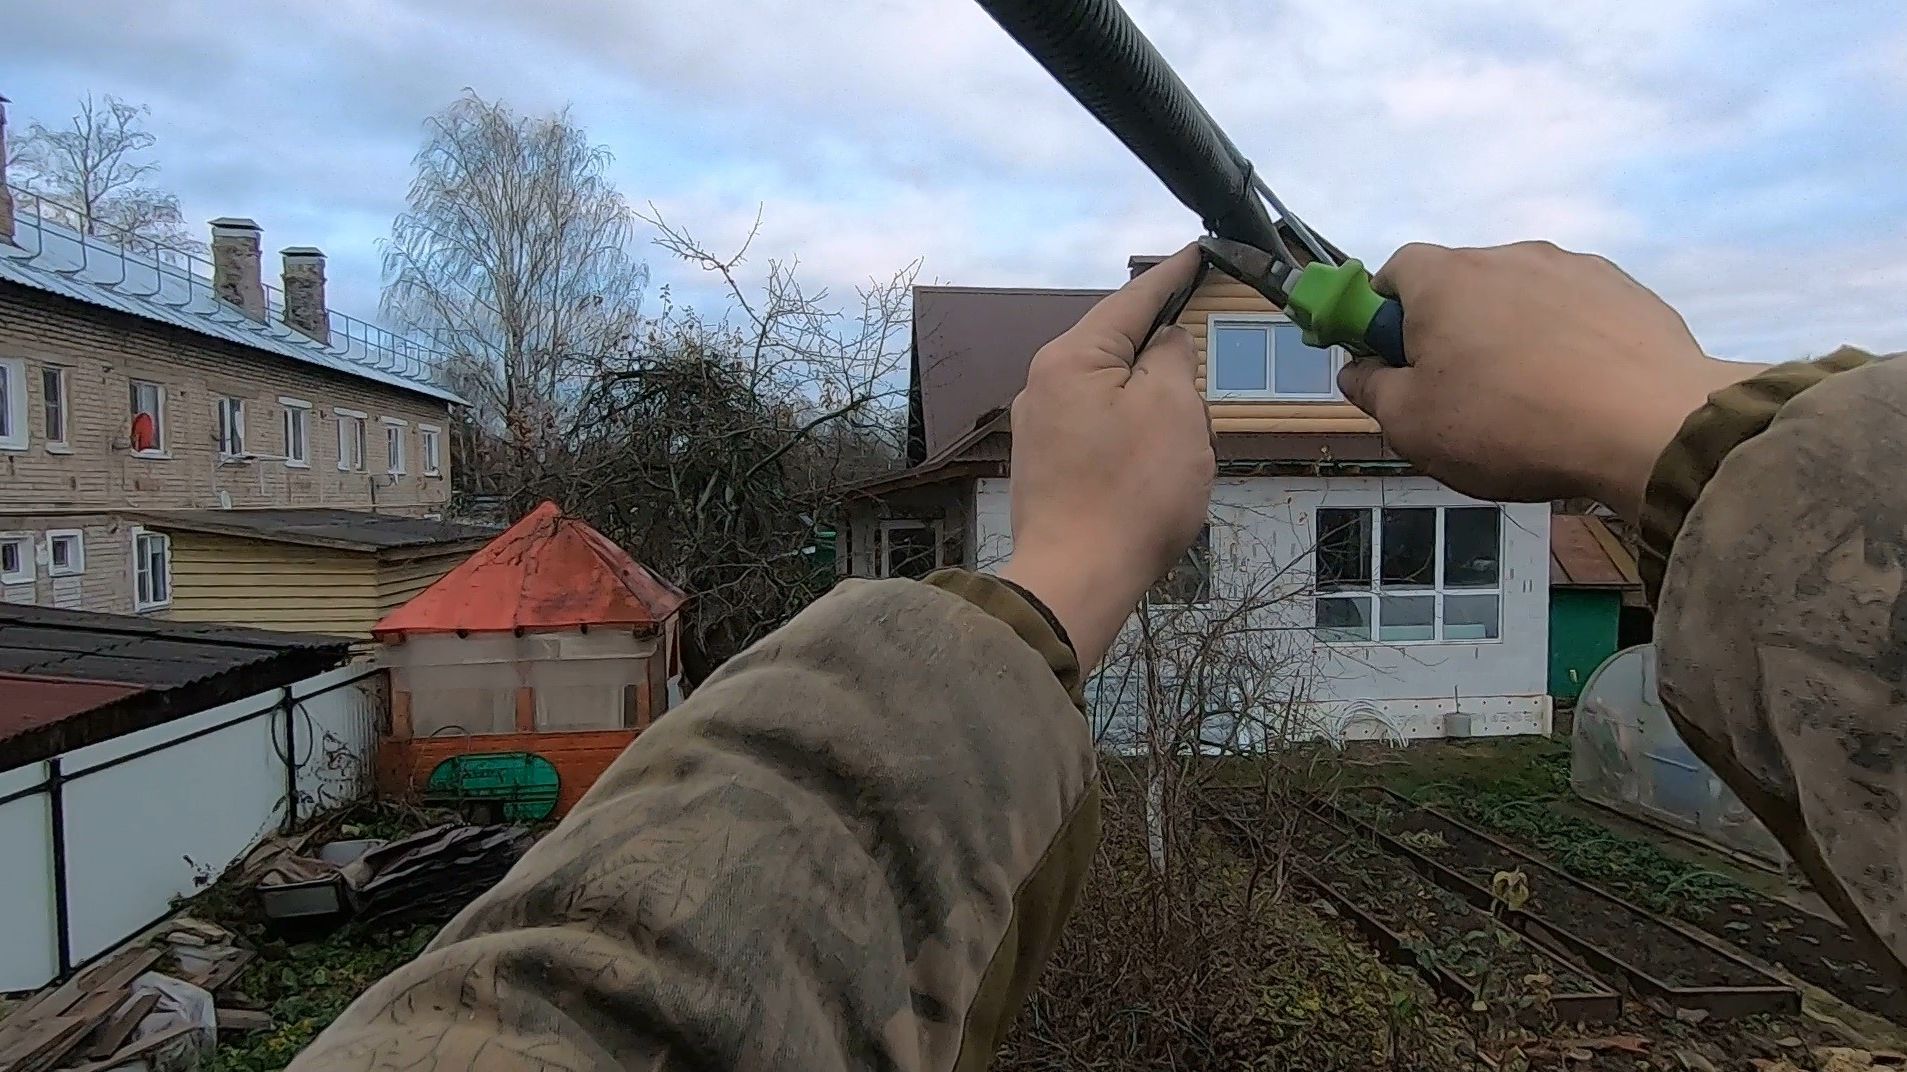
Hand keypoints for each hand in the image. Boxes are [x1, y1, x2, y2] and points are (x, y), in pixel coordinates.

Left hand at [997, 245, 1214, 668]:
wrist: (1074, 582)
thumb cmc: (1130, 494)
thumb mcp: (1173, 409)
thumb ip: (1172, 357)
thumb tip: (1164, 342)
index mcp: (1070, 357)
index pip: (1132, 298)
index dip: (1174, 274)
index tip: (1202, 252)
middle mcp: (1044, 383)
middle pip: (1124, 350)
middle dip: (1171, 371)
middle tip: (1201, 406)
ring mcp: (1041, 427)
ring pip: (1120, 397)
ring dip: (1160, 418)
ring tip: (1180, 462)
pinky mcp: (1048, 467)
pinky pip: (1105, 434)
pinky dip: (1139, 445)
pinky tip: (1157, 480)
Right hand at [1338, 241, 1768, 520]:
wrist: (1650, 426)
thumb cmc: (1510, 424)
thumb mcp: (1413, 425)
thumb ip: (1373, 390)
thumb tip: (1362, 369)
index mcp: (1443, 278)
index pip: (1393, 273)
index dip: (1384, 318)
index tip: (1394, 365)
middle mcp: (1507, 255)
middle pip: (1460, 286)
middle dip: (1452, 331)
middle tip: (1460, 396)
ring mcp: (1573, 268)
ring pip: (1521, 300)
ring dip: (1513, 337)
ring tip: (1531, 402)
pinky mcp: (1627, 291)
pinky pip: (1576, 314)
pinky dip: (1568, 344)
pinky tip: (1579, 395)